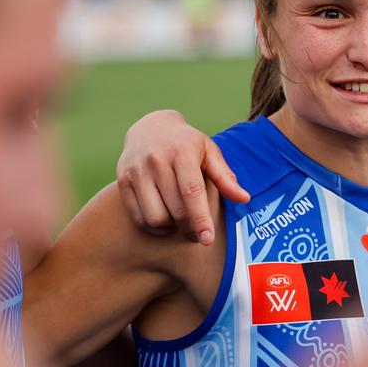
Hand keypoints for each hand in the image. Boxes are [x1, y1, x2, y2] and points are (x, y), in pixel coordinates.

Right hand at [116, 110, 248, 243]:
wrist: (150, 127)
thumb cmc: (187, 143)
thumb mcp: (210, 152)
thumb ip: (225, 177)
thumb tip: (244, 198)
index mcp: (181, 152)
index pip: (191, 191)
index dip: (200, 218)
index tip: (208, 239)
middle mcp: (156, 161)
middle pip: (175, 209)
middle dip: (190, 228)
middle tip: (199, 234)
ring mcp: (136, 171)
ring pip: (154, 217)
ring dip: (171, 228)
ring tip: (181, 223)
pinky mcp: (123, 181)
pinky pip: (138, 217)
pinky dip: (153, 227)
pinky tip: (165, 220)